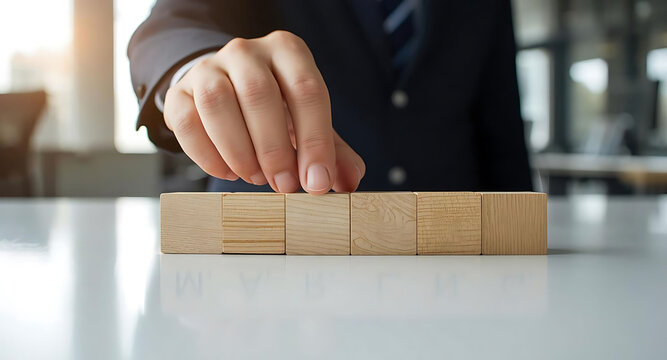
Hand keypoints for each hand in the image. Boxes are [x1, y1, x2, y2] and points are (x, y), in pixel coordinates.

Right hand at [163, 30, 364, 193]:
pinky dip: (207, 155)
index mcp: (288, 51)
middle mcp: (246, 51)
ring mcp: (208, 67)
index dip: (315, 141)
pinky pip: (186, 122)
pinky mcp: (180, 91)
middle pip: (259, 94)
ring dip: (239, 151)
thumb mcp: (309, 121)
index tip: (317, 182)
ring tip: (255, 177)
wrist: (228, 88)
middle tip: (284, 186)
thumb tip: (350, 181)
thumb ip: (333, 150)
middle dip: (274, 149)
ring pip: (217, 103)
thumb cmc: (277, 108)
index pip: (306, 90)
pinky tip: (228, 172)